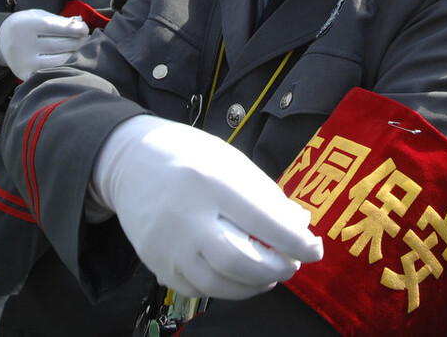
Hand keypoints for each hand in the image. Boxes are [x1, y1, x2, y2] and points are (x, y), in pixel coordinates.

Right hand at [0, 9, 89, 80]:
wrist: (1, 41)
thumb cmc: (27, 25)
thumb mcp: (38, 15)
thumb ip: (59, 20)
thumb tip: (81, 26)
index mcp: (27, 25)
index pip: (59, 28)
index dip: (77, 29)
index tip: (85, 30)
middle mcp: (24, 44)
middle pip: (61, 45)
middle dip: (79, 42)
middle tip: (88, 40)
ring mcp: (24, 62)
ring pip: (60, 61)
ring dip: (75, 56)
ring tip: (82, 51)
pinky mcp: (25, 75)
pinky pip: (51, 73)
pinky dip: (64, 68)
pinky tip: (70, 62)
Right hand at [92, 115, 322, 299]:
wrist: (130, 161)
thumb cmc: (190, 157)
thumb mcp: (231, 161)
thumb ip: (266, 195)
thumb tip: (300, 229)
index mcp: (210, 182)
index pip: (263, 221)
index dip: (296, 242)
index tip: (315, 249)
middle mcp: (186, 216)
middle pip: (241, 262)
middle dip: (277, 269)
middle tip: (292, 265)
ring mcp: (167, 244)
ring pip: (220, 284)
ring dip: (254, 285)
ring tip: (269, 273)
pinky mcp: (155, 262)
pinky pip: (198, 289)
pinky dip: (225, 288)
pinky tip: (237, 276)